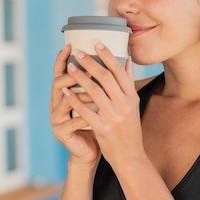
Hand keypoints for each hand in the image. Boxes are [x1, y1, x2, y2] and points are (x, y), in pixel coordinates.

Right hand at [49, 45, 99, 165]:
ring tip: (91, 86)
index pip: (59, 71)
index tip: (70, 46)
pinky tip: (93, 111)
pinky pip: (71, 121)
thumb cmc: (100, 123)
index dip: (62, 58)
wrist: (92, 151)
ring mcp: (56, 118)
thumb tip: (126, 59)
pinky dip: (83, 115)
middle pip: (59, 82)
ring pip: (64, 100)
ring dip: (79, 93)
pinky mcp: (60, 133)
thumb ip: (109, 80)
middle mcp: (57, 103)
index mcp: (65, 92)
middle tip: (82, 62)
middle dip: (73, 73)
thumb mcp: (105, 100)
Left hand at [62, 43, 143, 167]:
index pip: (119, 70)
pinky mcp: (103, 128)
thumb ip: (128, 83)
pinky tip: (65, 91)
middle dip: (90, 62)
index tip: (96, 43)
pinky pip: (85, 110)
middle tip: (78, 52)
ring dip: (79, 77)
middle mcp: (124, 104)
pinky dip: (74, 99)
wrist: (130, 157)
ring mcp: (113, 116)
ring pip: (94, 91)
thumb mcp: (133, 105)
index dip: (107, 55)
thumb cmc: (129, 129)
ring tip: (69, 67)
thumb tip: (127, 60)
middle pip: (105, 77)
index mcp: (131, 96)